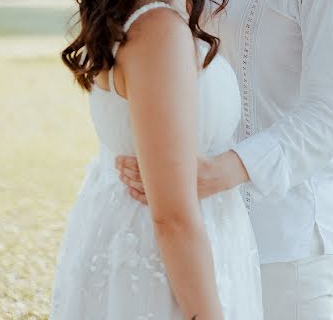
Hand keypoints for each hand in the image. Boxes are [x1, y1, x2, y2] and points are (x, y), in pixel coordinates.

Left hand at [116, 150, 248, 202]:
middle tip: (115, 164)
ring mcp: (169, 192)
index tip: (118, 159)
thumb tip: (155, 131)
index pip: (143, 165)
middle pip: (140, 176)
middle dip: (126, 170)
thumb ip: (172, 143)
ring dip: (129, 182)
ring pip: (143, 188)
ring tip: (119, 175)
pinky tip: (129, 191)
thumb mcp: (187, 149)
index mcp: (170, 166)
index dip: (129, 163)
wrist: (217, 176)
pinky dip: (139, 196)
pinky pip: (151, 201)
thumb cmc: (201, 160)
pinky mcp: (172, 198)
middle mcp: (168, 181)